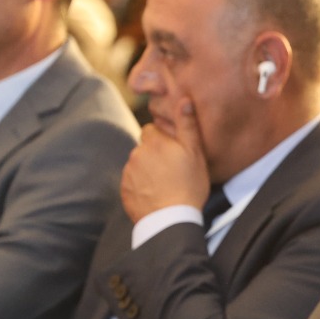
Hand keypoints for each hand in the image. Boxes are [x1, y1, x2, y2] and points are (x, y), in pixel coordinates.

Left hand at [121, 99, 209, 221]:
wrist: (171, 219)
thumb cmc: (188, 185)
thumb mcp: (195, 152)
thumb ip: (187, 124)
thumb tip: (183, 98)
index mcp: (153, 142)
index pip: (151, 130)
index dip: (164, 140)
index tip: (174, 152)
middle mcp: (136, 154)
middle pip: (144, 148)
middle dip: (154, 155)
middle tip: (172, 170)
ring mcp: (128, 173)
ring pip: (138, 165)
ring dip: (148, 170)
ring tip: (165, 184)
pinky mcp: (124, 190)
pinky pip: (133, 182)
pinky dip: (141, 186)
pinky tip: (155, 194)